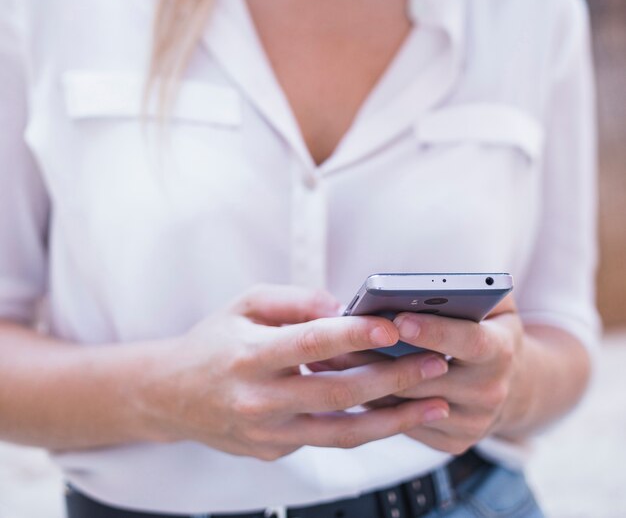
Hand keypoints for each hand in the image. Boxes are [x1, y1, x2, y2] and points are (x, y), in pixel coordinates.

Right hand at [138, 285, 449, 460]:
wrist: (171, 395)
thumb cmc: (214, 341)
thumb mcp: (244, 304)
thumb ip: (294, 301)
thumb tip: (341, 307)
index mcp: (250, 354)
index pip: (311, 343)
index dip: (354, 335)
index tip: (394, 326)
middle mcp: (259, 399)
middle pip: (338, 392)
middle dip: (393, 378)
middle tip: (435, 363)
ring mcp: (268, 433)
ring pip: (343, 432)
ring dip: (395, 419)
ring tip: (436, 403)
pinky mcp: (275, 451)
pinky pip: (328, 439)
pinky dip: (366, 426)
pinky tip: (396, 412)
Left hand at [310, 297, 524, 454]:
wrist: (511, 383)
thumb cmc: (488, 329)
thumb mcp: (490, 301)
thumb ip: (467, 289)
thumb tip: (420, 285)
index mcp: (501, 351)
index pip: (469, 341)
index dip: (434, 331)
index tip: (399, 318)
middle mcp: (491, 391)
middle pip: (427, 375)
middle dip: (382, 354)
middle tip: (342, 335)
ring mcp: (472, 423)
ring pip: (407, 402)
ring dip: (366, 378)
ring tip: (331, 353)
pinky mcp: (453, 442)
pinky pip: (404, 422)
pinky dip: (374, 402)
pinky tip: (346, 380)